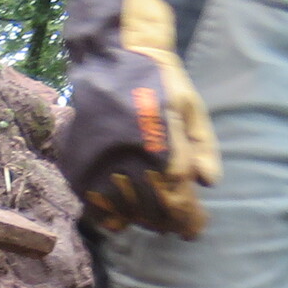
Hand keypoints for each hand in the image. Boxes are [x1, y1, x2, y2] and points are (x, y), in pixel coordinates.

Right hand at [56, 0, 221, 238]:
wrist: (112, 58)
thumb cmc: (160, 79)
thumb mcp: (191, 106)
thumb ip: (203, 146)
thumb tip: (207, 183)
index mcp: (161, 149)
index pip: (178, 201)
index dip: (188, 220)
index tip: (195, 229)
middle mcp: (129, 165)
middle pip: (153, 212)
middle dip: (168, 222)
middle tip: (177, 225)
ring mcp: (101, 170)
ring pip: (126, 215)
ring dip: (143, 220)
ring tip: (153, 218)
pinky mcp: (79, 171)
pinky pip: (96, 210)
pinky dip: (112, 218)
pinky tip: (123, 215)